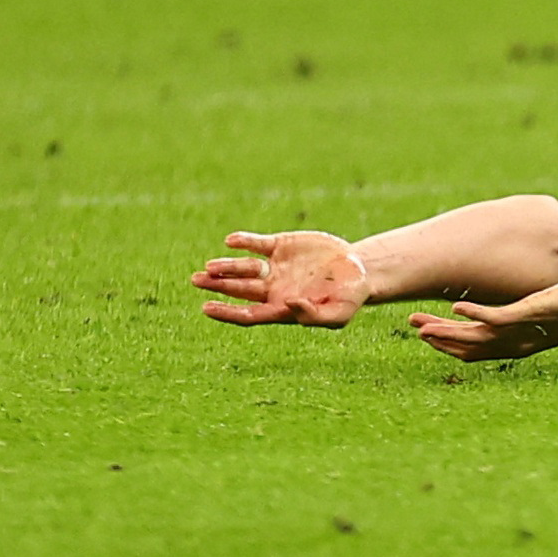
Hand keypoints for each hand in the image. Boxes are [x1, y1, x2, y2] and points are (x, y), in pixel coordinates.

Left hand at [195, 231, 367, 327]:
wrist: (360, 270)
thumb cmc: (349, 297)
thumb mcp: (339, 312)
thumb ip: (315, 315)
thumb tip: (290, 304)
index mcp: (281, 309)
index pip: (248, 314)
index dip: (226, 312)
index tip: (206, 308)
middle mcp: (273, 289)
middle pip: (239, 289)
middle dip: (217, 285)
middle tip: (197, 280)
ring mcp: (275, 267)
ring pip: (244, 268)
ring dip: (226, 266)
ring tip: (210, 266)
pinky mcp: (282, 246)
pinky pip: (258, 244)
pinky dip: (245, 242)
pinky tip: (232, 240)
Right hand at [405, 280, 557, 360]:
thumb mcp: (543, 312)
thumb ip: (521, 312)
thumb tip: (507, 305)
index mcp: (516, 345)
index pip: (472, 351)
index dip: (446, 344)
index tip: (423, 331)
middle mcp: (517, 343)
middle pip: (467, 348)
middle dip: (438, 338)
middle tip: (412, 325)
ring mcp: (523, 329)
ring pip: (476, 337)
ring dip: (446, 331)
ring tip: (420, 324)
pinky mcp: (531, 313)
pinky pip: (497, 318)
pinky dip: (474, 315)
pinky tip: (455, 307)